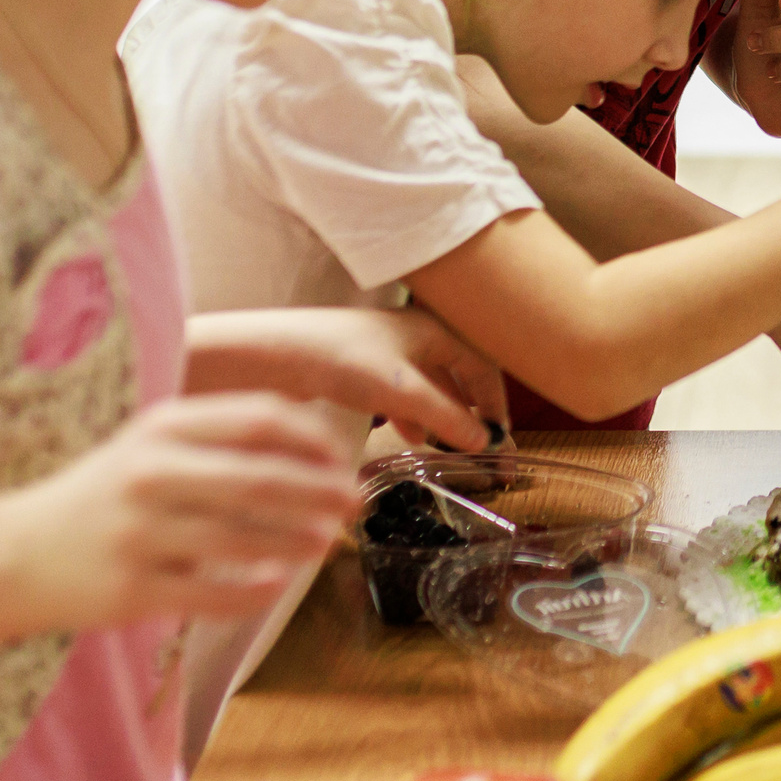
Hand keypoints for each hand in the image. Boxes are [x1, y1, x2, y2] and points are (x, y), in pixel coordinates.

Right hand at [0, 392, 361, 628]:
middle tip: (355, 503)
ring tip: (325, 543)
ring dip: (296, 542)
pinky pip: (212, 593)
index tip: (342, 458)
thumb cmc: (104, 495)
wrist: (14, 555)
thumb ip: (221, 437)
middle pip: (259, 479)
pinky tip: (277, 584)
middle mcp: (151, 473)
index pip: (257, 419)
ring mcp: (140, 534)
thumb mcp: (151, 445)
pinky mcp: (132, 589)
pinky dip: (253, 590)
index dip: (311, 439)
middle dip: (319, 492)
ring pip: (242, 540)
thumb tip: (315, 445)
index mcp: (162, 427)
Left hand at [187, 307, 505, 450]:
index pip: (483, 367)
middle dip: (471, 414)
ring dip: (442, 416)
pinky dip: (414, 414)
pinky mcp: (364, 368)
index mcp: (434, 330)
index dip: (496, 404)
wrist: (278, 353)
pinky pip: (403, 393)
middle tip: (480, 450)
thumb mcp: (402, 391)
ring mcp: (389, 351)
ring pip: (430, 387)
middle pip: (459, 377)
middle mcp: (416, 336)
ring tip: (448, 447)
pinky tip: (409, 435)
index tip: (502, 439)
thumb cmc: (342, 359)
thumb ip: (446, 416)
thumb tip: (484, 440)